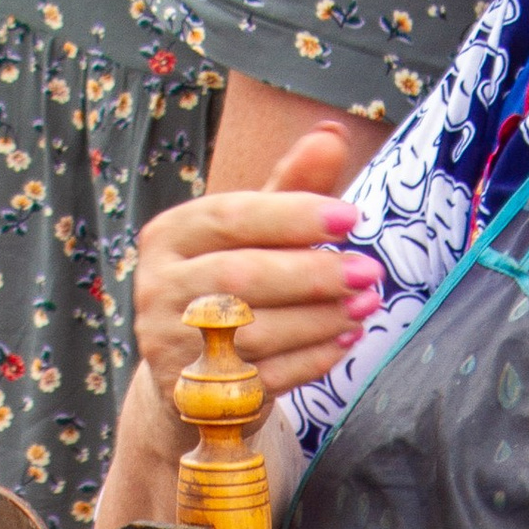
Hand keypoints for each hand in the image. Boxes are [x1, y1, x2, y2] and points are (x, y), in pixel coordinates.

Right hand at [132, 125, 384, 405]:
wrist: (194, 375)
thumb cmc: (232, 288)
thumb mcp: (254, 236)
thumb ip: (291, 189)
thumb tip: (333, 133)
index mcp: (169, 236)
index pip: (230, 217)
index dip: (292, 216)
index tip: (351, 216)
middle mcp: (159, 288)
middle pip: (241, 278)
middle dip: (312, 274)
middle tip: (369, 271)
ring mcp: (171, 347)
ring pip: (254, 331)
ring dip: (319, 319)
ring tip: (367, 305)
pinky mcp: (196, 395)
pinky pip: (264, 377)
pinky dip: (311, 359)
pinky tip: (346, 341)